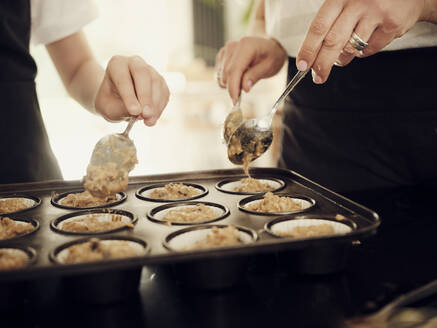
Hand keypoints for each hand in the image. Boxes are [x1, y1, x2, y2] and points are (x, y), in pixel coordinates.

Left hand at [95, 55, 169, 125]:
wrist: (117, 100)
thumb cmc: (110, 102)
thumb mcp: (108, 108)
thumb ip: (121, 109)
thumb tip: (139, 112)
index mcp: (116, 64)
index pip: (123, 78)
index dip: (129, 96)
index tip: (134, 111)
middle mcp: (134, 63)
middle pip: (143, 73)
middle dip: (145, 96)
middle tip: (145, 114)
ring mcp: (150, 71)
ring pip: (157, 83)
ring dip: (154, 105)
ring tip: (148, 122)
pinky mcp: (160, 82)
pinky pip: (164, 93)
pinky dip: (160, 108)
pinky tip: (152, 118)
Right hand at [215, 36, 286, 103]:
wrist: (269, 48)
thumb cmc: (271, 56)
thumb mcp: (269, 67)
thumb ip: (255, 76)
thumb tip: (244, 88)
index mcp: (246, 46)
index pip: (234, 69)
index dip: (233, 87)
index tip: (235, 101)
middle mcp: (233, 46)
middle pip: (226, 73)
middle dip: (232, 88)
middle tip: (241, 95)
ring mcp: (226, 50)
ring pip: (221, 75)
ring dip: (230, 84)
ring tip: (244, 81)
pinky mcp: (222, 55)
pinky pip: (219, 73)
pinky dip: (227, 79)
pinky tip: (237, 77)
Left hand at [296, 0, 429, 83]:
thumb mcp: (346, 1)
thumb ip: (331, 22)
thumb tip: (313, 55)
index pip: (319, 27)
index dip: (308, 48)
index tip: (302, 65)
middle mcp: (358, 3)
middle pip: (333, 42)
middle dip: (322, 64)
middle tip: (318, 77)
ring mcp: (376, 13)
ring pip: (351, 49)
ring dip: (342, 58)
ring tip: (341, 55)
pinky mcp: (392, 24)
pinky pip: (369, 49)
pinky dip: (362, 52)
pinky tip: (366, 40)